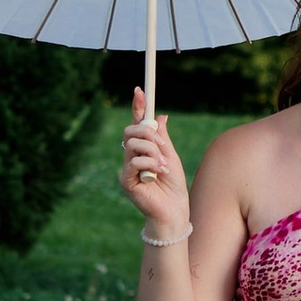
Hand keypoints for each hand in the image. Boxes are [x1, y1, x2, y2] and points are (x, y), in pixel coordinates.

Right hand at [121, 93, 190, 241]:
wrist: (174, 211)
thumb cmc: (173, 186)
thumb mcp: (171, 157)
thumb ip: (163, 138)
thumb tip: (162, 115)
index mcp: (143, 150)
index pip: (136, 125)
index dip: (137, 107)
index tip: (140, 90)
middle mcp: (131, 158)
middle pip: (130, 132)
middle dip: (147, 132)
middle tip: (162, 144)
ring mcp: (127, 169)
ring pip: (133, 145)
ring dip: (152, 152)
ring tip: (163, 166)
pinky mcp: (126, 181)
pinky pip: (134, 162)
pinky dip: (150, 165)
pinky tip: (159, 174)